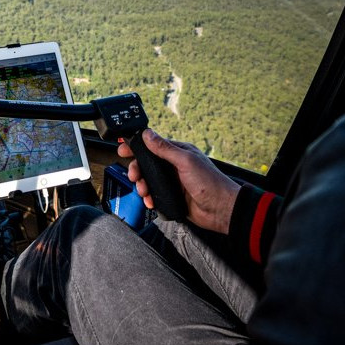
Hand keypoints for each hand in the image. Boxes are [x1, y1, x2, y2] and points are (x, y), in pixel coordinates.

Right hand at [117, 128, 239, 232]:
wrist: (221, 210)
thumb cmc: (210, 183)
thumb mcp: (186, 161)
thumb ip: (165, 148)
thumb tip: (148, 134)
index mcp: (178, 153)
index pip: (152, 145)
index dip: (136, 147)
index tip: (123, 149)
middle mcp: (173, 166)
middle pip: (146, 164)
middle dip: (136, 169)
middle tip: (134, 175)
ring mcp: (172, 181)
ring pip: (147, 180)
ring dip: (141, 185)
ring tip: (143, 191)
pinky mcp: (171, 196)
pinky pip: (153, 195)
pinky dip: (148, 198)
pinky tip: (150, 201)